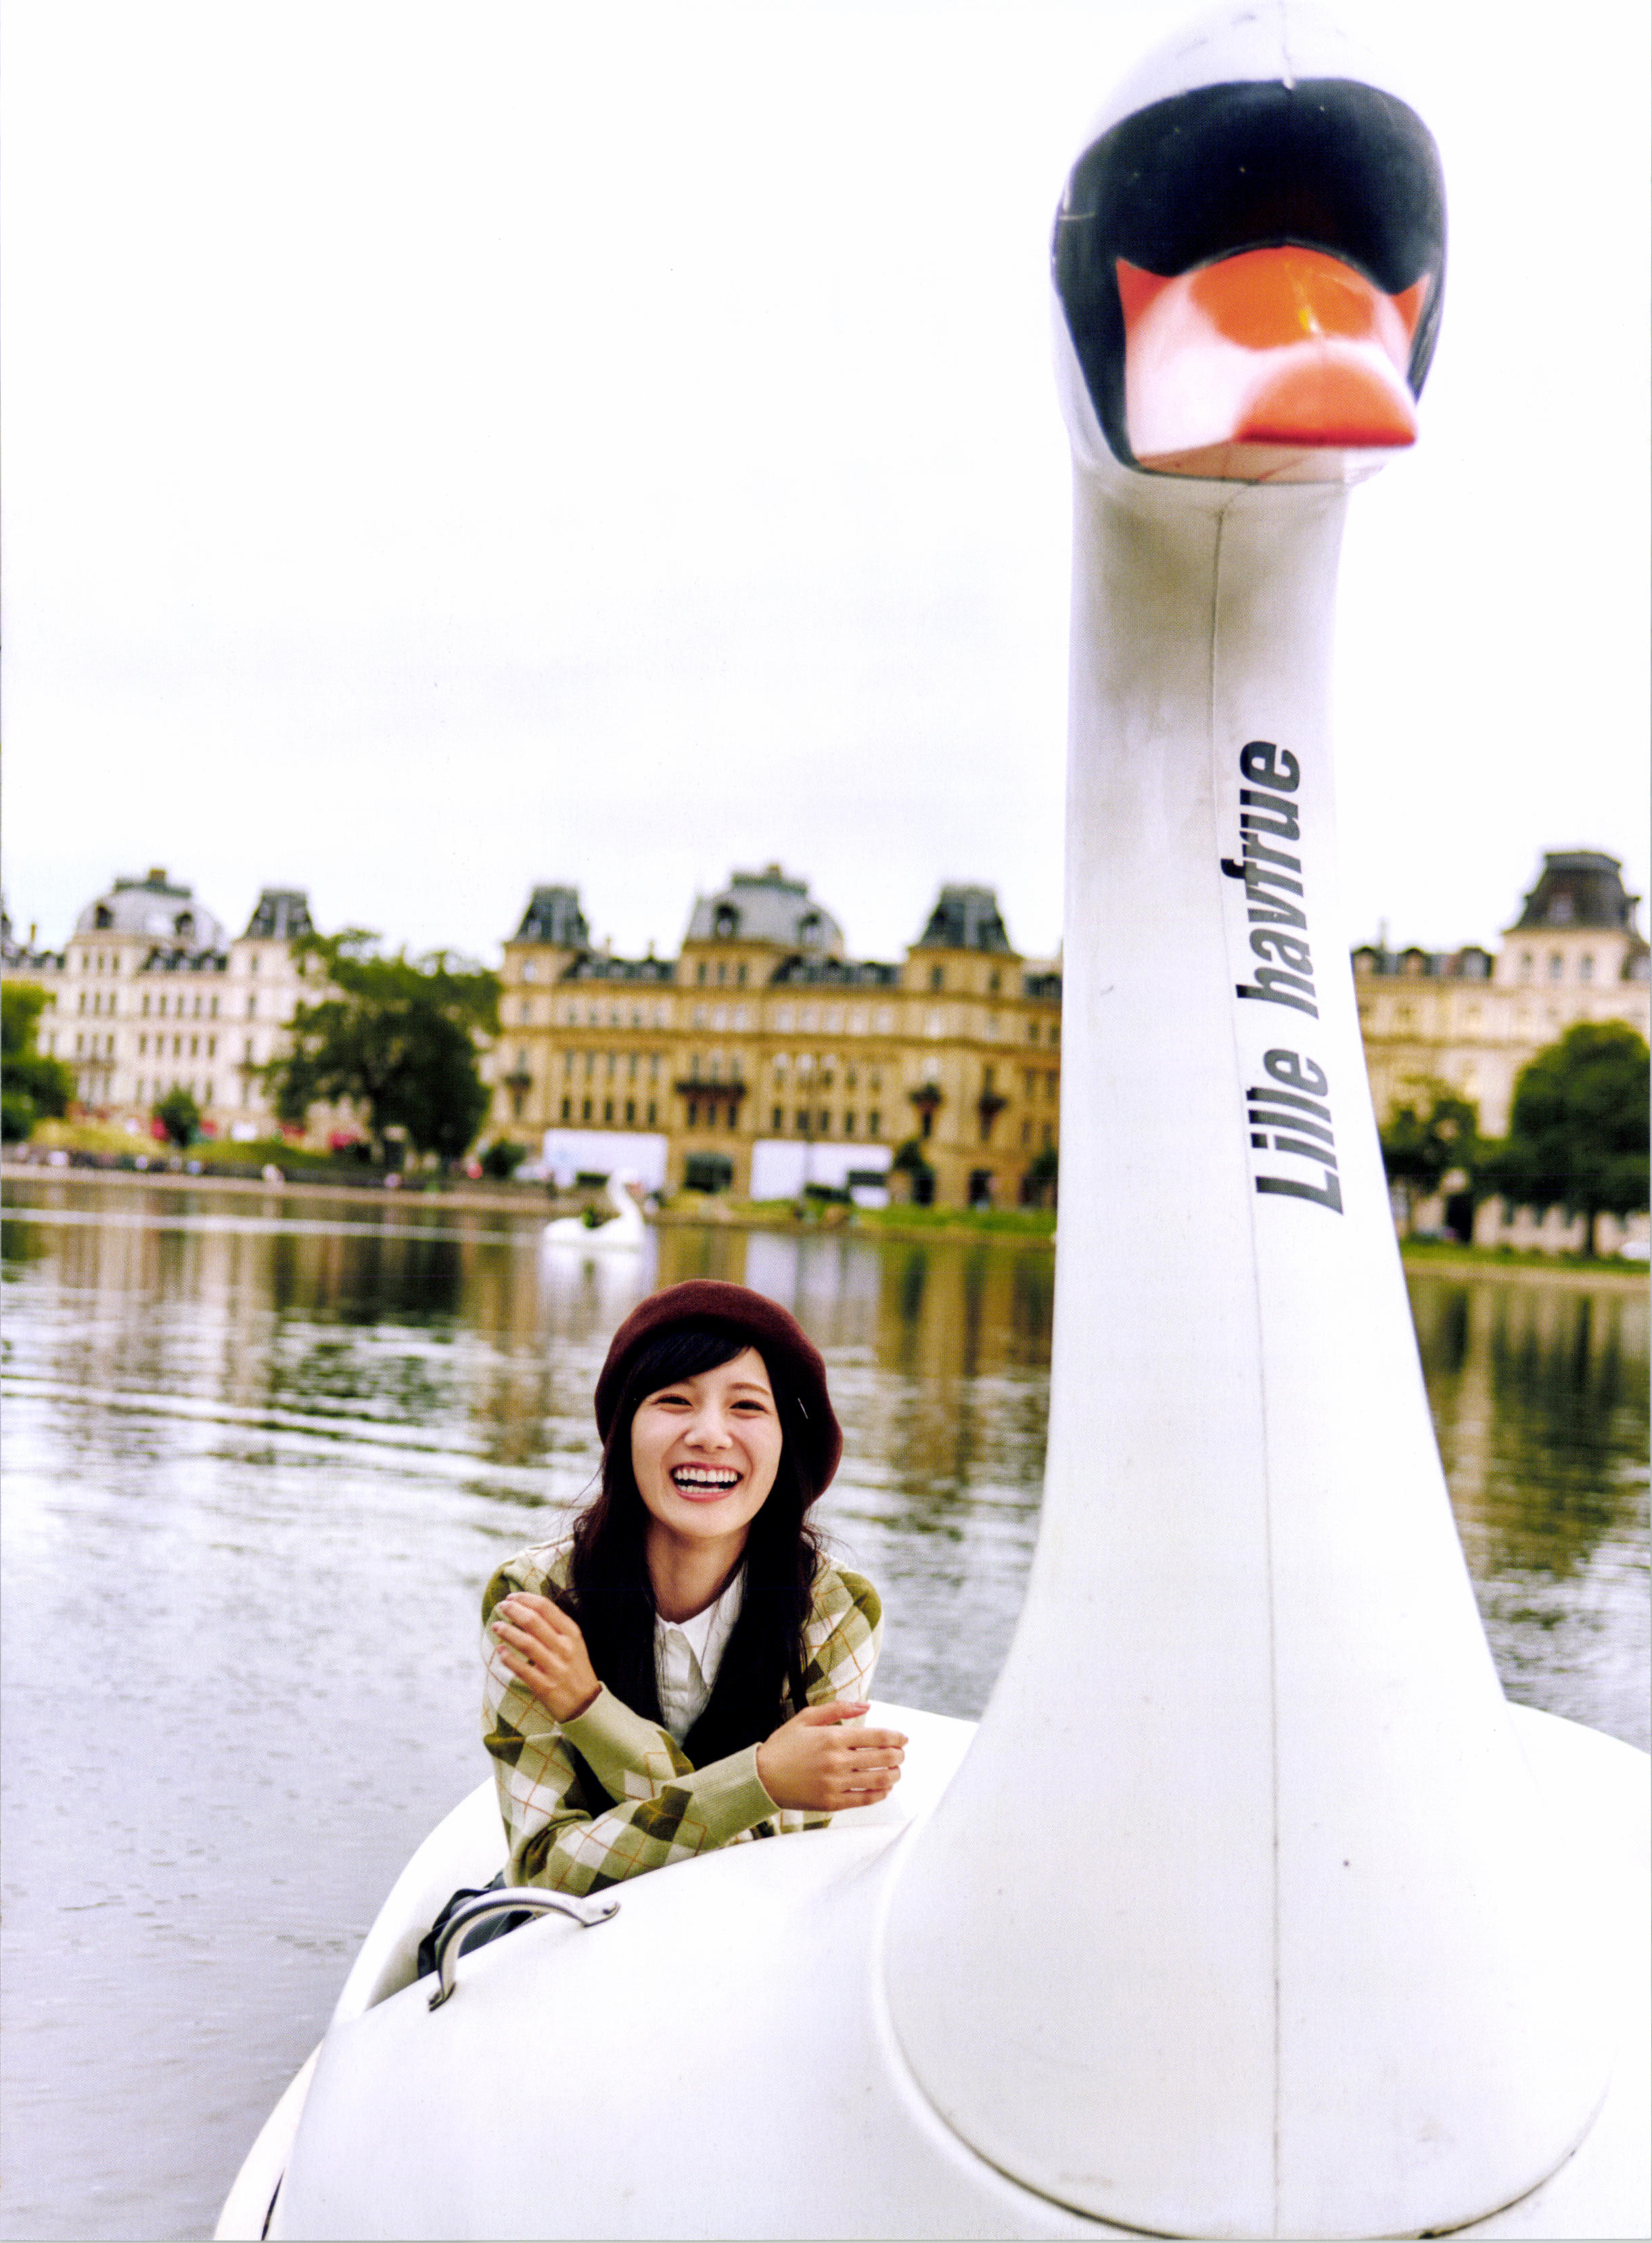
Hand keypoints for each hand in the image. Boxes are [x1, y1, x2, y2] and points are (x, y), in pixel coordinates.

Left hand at [491, 1594, 600, 1721]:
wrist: (587, 1706)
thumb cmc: (576, 1671)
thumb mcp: (574, 1645)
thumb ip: (556, 1628)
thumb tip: (529, 1609)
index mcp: (572, 1634)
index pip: (546, 1608)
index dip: (526, 1599)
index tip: (512, 1597)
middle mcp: (564, 1648)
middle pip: (534, 1621)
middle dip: (514, 1611)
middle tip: (501, 1607)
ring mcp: (555, 1668)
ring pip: (526, 1643)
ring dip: (508, 1632)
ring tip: (496, 1626)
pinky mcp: (545, 1687)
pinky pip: (522, 1669)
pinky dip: (508, 1658)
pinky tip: (500, 1650)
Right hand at [756, 1702, 906, 1812]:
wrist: (761, 1778)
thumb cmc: (783, 1746)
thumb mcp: (806, 1718)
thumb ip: (838, 1709)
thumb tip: (867, 1706)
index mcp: (833, 1737)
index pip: (877, 1736)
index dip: (896, 1737)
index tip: (903, 1738)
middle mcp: (837, 1760)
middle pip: (882, 1758)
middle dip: (898, 1756)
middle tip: (901, 1754)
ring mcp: (835, 1783)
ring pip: (878, 1780)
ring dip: (894, 1775)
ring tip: (896, 1771)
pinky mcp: (831, 1803)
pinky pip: (864, 1799)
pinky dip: (880, 1794)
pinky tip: (884, 1788)